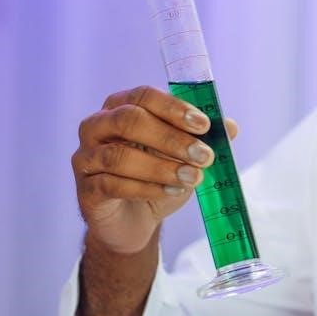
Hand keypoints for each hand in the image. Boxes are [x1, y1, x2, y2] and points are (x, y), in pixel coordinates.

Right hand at [72, 85, 238, 254]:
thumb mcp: (185, 154)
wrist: (135, 220)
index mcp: (122, 106)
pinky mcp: (85, 189)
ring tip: (193, 177)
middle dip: (171, 138)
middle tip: (204, 156)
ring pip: (119, 156)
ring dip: (161, 166)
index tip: (204, 125)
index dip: (174, 108)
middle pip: (129, 120)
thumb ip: (205, 138)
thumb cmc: (160, 175)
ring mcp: (86, 157)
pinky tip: (171, 191)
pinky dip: (146, 188)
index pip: (144, 95)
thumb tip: (230, 126)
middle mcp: (97, 126)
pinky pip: (111, 184)